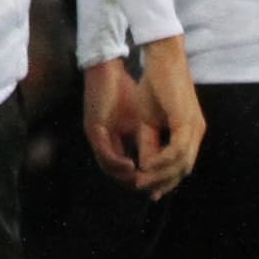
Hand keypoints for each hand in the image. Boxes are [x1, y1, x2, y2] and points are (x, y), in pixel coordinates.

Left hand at [81, 57, 152, 185]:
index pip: (124, 167)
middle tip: (152, 189)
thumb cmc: (124, 90)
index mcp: (113, 140)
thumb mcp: (142, 117)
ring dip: (126, 177)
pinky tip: (133, 166)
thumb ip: (149, 135)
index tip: (156, 183)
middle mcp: (102, 142)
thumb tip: (165, 154)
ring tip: (144, 181)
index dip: (141, 176)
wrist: (108, 69)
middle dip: (135, 182)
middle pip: (115, 172)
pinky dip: (117, 162)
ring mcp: (96, 136)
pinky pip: (104, 153)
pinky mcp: (93, 129)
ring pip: (108, 167)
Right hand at [129, 36, 202, 195]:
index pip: (182, 165)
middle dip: (164, 183)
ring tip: (141, 181)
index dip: (166, 181)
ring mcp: (193, 126)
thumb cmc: (154, 86)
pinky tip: (147, 166)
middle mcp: (196, 132)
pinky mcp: (186, 120)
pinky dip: (162, 160)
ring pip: (181, 163)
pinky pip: (177, 149)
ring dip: (160, 175)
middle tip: (145, 192)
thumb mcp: (147, 121)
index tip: (149, 192)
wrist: (161, 59)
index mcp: (190, 132)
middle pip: (184, 169)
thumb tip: (145, 166)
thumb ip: (149, 143)